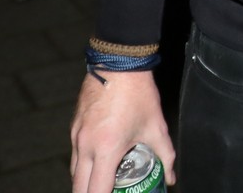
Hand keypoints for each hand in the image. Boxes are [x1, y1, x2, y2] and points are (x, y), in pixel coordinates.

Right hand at [70, 69, 176, 190]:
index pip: (96, 191)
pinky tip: (98, 164)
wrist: (119, 63)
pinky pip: (75, 155)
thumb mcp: (156, 127)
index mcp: (106, 149)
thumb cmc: (138, 94)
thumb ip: (166, 155)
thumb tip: (170, 177)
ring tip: (104, 182)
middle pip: (78, 188)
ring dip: (85, 183)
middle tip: (108, 192)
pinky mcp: (73, 127)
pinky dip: (83, 166)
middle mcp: (86, 146)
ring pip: (74, 172)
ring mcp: (76, 136)